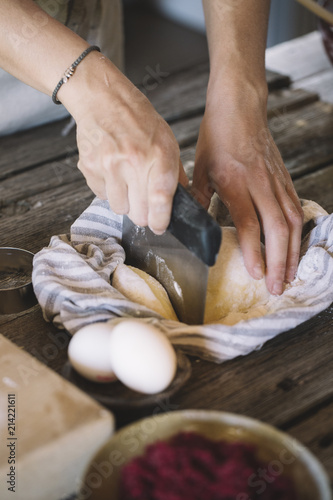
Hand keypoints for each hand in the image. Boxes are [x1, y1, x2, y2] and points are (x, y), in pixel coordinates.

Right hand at [61, 55, 187, 233]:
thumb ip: (174, 174)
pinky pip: (102, 196)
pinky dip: (108, 191)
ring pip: (119, 209)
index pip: (160, 199)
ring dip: (125, 202)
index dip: (160, 220)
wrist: (103, 100)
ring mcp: (109, 165)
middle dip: (143, 214)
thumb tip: (179, 203)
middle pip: (139, 213)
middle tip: (143, 201)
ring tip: (126, 181)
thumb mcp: (167, 142)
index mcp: (158, 154)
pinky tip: (112, 171)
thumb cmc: (138, 121)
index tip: (159, 226)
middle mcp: (133, 161)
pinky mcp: (90, 167)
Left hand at [192, 83, 302, 294]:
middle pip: (277, 229)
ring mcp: (276, 182)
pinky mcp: (284, 179)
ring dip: (292, 252)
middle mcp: (261, 184)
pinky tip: (294, 249)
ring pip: (292, 222)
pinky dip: (297, 234)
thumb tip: (193, 225)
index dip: (254, 252)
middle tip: (276, 287)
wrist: (240, 107)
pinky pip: (295, 210)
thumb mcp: (199, 167)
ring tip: (289, 276)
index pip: (249, 223)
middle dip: (278, 262)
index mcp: (236, 182)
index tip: (255, 275)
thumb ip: (198, 198)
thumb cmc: (217, 135)